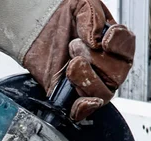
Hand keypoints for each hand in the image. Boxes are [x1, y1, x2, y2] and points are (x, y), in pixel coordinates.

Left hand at [0, 0, 134, 120]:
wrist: (36, 29)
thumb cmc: (61, 18)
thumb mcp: (81, 7)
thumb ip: (93, 19)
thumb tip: (96, 41)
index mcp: (114, 44)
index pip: (126, 49)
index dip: (118, 45)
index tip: (104, 40)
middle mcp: (107, 65)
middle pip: (116, 74)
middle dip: (95, 60)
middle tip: (74, 46)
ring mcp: (91, 82)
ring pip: (103, 92)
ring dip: (86, 78)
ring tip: (71, 62)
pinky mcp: (72, 94)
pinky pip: (86, 109)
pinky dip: (84, 108)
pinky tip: (79, 101)